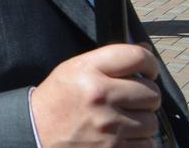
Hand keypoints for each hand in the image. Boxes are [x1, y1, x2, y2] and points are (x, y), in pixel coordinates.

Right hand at [31, 44, 161, 146]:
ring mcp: (109, 126)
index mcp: (88, 70)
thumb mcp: (74, 69)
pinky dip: (139, 141)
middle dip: (146, 96)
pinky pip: (147, 143)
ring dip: (142, 121)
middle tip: (131, 99)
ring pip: (152, 122)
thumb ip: (109, 60)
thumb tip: (146, 49)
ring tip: (122, 119)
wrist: (36, 133)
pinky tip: (121, 135)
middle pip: (152, 93)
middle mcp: (100, 96)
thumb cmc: (57, 99)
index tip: (147, 71)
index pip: (137, 57)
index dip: (150, 63)